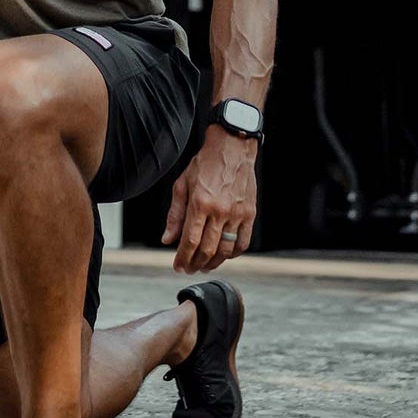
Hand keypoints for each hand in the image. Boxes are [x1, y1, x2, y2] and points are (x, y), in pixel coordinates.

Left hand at [161, 126, 258, 273]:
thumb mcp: (182, 185)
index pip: (190, 241)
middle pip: (207, 250)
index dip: (182, 258)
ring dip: (213, 263)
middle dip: (195, 264)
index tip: (177, 266)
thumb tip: (167, 239)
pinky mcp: (249, 214)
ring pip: (225, 250)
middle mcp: (220, 211)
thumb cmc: (205, 164)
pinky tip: (224, 255)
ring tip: (204, 265)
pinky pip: (243, 243)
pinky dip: (233, 254)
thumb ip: (175, 214)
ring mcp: (237, 214)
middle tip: (189, 269)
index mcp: (200, 203)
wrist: (232, 148)